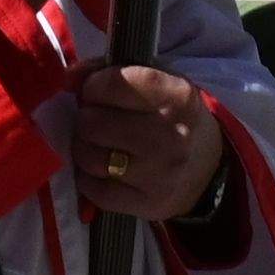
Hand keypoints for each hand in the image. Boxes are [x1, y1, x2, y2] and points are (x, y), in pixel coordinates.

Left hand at [70, 64, 222, 220]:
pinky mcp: (149, 204)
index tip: (96, 93)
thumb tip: (69, 78)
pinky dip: (89, 179)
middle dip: (87, 120)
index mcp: (178, 96)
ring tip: (100, 146)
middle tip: (98, 123)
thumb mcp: (153, 82)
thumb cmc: (170, 116)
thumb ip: (107, 71)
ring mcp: (161, 174)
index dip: (92, 87)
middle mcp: (173, 136)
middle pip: (92, 123)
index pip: (112, 85)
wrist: (206, 167)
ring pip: (89, 157)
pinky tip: (103, 171)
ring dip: (85, 149)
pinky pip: (94, 190)